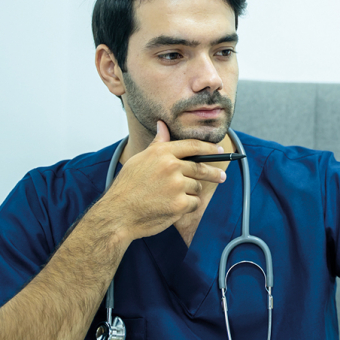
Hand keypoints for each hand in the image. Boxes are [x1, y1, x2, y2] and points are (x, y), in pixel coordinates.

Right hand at [99, 121, 226, 240]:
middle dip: (214, 173)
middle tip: (221, 176)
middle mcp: (171, 166)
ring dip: (191, 193)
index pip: (193, 145)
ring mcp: (176, 185)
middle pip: (201, 167)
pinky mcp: (180, 204)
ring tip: (174, 197)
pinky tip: (173, 207)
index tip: (220, 150)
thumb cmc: (127, 187)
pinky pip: (194, 203)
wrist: (118, 214)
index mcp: (161, 152)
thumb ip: (157, 144)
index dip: (209, 148)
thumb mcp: (139, 160)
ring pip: (197, 187)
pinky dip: (188, 206)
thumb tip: (162, 125)